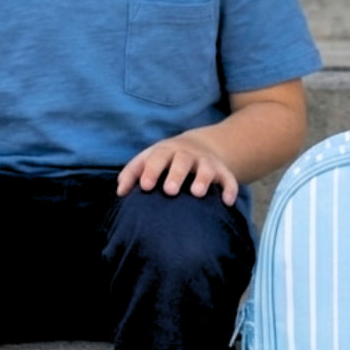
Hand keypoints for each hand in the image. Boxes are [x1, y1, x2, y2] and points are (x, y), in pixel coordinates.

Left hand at [116, 133, 239, 204]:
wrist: (200, 147)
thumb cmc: (165, 160)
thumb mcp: (149, 159)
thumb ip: (133, 173)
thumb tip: (120, 192)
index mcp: (166, 151)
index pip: (157, 157)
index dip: (151, 171)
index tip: (145, 187)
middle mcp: (187, 154)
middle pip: (182, 160)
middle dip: (176, 174)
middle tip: (170, 191)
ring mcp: (206, 162)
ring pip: (206, 168)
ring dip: (202, 178)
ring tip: (197, 193)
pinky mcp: (222, 171)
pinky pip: (228, 179)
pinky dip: (230, 189)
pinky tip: (226, 202)